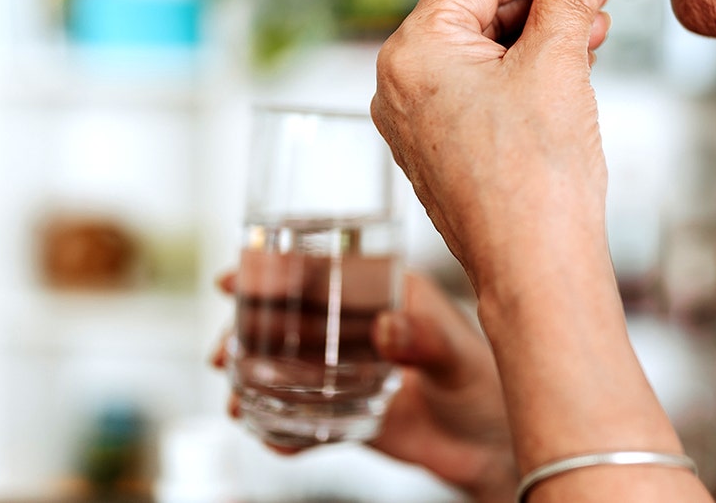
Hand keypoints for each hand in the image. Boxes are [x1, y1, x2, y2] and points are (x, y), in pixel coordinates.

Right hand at [210, 271, 515, 502]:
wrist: (491, 445)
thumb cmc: (486, 385)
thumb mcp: (459, 356)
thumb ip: (426, 341)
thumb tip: (387, 328)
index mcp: (383, 293)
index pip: (320, 271)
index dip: (273, 271)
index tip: (235, 280)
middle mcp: (359, 325)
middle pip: (289, 316)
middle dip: (247, 329)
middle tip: (224, 353)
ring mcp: (348, 369)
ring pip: (286, 363)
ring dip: (254, 377)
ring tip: (235, 400)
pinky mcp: (348, 411)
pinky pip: (304, 418)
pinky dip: (282, 428)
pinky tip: (269, 438)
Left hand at [371, 0, 616, 291]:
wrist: (537, 272)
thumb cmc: (536, 178)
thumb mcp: (557, 64)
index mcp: (412, 52)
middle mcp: (401, 84)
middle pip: (478, 9)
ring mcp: (419, 122)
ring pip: (485, 51)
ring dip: (542, 30)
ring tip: (598, 19)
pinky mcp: (444, 151)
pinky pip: (483, 89)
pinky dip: (527, 69)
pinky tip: (573, 58)